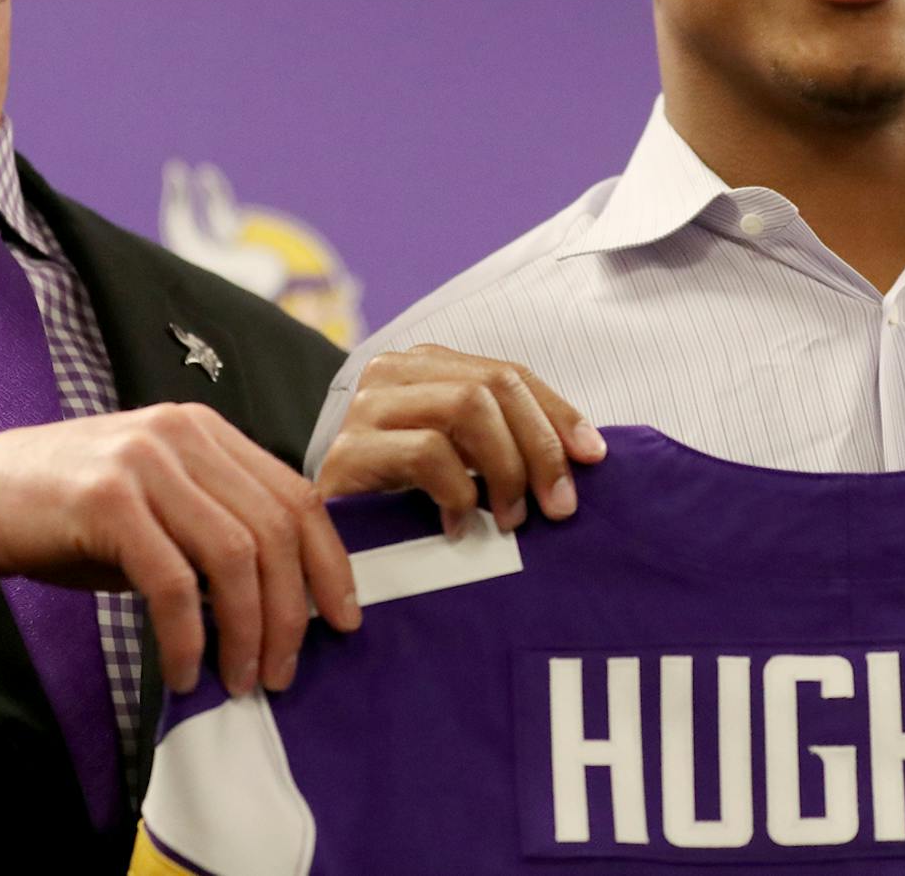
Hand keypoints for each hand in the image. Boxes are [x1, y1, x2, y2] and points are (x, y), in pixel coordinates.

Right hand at [0, 403, 359, 696]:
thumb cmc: (65, 514)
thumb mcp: (156, 509)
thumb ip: (214, 533)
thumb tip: (278, 604)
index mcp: (206, 431)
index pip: (296, 495)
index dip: (328, 562)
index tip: (342, 619)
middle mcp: (184, 435)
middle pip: (275, 529)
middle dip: (290, 611)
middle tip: (284, 670)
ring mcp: (145, 462)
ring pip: (234, 555)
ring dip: (246, 630)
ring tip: (243, 679)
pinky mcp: (107, 501)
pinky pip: (172, 582)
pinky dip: (187, 637)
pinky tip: (184, 673)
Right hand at [313, 344, 606, 534]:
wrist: (311, 537)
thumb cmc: (395, 502)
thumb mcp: (457, 461)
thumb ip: (502, 442)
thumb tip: (582, 455)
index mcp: (425, 366)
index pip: (508, 374)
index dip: (557, 412)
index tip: (593, 457)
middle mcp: (393, 374)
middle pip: (492, 386)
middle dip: (539, 445)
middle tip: (559, 504)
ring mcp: (366, 408)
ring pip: (467, 407)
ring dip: (506, 467)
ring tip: (512, 518)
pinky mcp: (345, 452)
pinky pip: (428, 453)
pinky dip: (459, 492)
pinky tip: (459, 525)